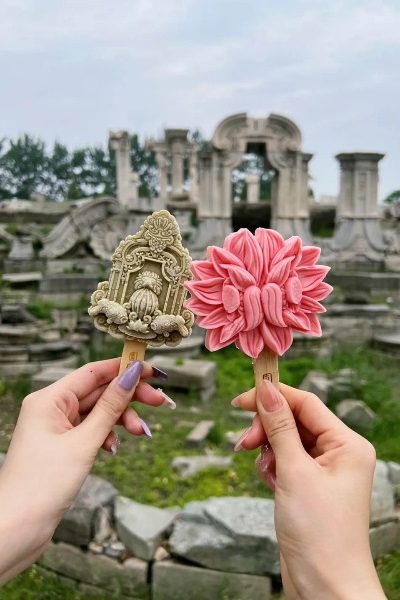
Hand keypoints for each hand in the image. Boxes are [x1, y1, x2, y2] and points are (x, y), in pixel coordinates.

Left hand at [0, 358, 169, 582]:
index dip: (123, 368)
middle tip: (159, 401)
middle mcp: (51, 408)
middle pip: (98, 391)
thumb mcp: (84, 442)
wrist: (17, 529)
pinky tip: (113, 448)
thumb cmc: (42, 485)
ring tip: (142, 432)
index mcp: (49, 399)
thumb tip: (131, 375)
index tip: (152, 370)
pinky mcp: (62, 445)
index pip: (93, 373)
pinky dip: (107, 435)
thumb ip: (110, 407)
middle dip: (129, 397)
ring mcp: (56, 427)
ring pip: (98, 412)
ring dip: (121, 420)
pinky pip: (91, 430)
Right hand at [232, 381, 384, 599]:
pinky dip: (272, 469)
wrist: (325, 587)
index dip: (273, 396)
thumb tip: (266, 391)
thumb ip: (279, 427)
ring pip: (285, 441)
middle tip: (245, 444)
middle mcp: (338, 453)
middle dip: (267, 430)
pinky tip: (272, 486)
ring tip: (267, 474)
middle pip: (293, 421)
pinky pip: (284, 462)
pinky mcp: (309, 487)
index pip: (306, 403)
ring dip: (268, 452)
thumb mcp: (294, 472)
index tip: (241, 398)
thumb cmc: (320, 532)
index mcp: (347, 444)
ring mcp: (323, 471)